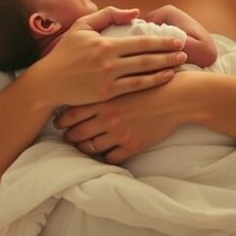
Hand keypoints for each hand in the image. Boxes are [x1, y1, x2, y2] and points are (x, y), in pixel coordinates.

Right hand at [22, 6, 186, 108]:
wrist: (49, 81)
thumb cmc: (66, 52)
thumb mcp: (82, 26)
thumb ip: (108, 15)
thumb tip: (135, 12)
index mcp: (105, 43)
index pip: (140, 41)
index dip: (161, 40)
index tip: (177, 39)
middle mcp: (109, 61)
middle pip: (146, 57)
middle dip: (169, 54)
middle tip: (186, 51)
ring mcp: (109, 79)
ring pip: (144, 73)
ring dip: (165, 68)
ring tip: (180, 64)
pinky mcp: (107, 94)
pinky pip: (135, 88)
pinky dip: (152, 82)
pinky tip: (164, 79)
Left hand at [56, 71, 194, 163]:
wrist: (176, 97)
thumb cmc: (152, 82)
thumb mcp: (125, 77)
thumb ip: (106, 82)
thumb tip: (90, 84)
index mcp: (104, 99)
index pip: (72, 113)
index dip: (62, 119)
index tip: (58, 122)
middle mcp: (108, 118)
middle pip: (78, 132)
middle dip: (69, 136)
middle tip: (66, 137)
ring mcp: (119, 134)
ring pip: (92, 147)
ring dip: (84, 148)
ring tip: (81, 146)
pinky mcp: (132, 145)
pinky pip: (111, 157)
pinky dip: (105, 157)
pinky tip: (104, 153)